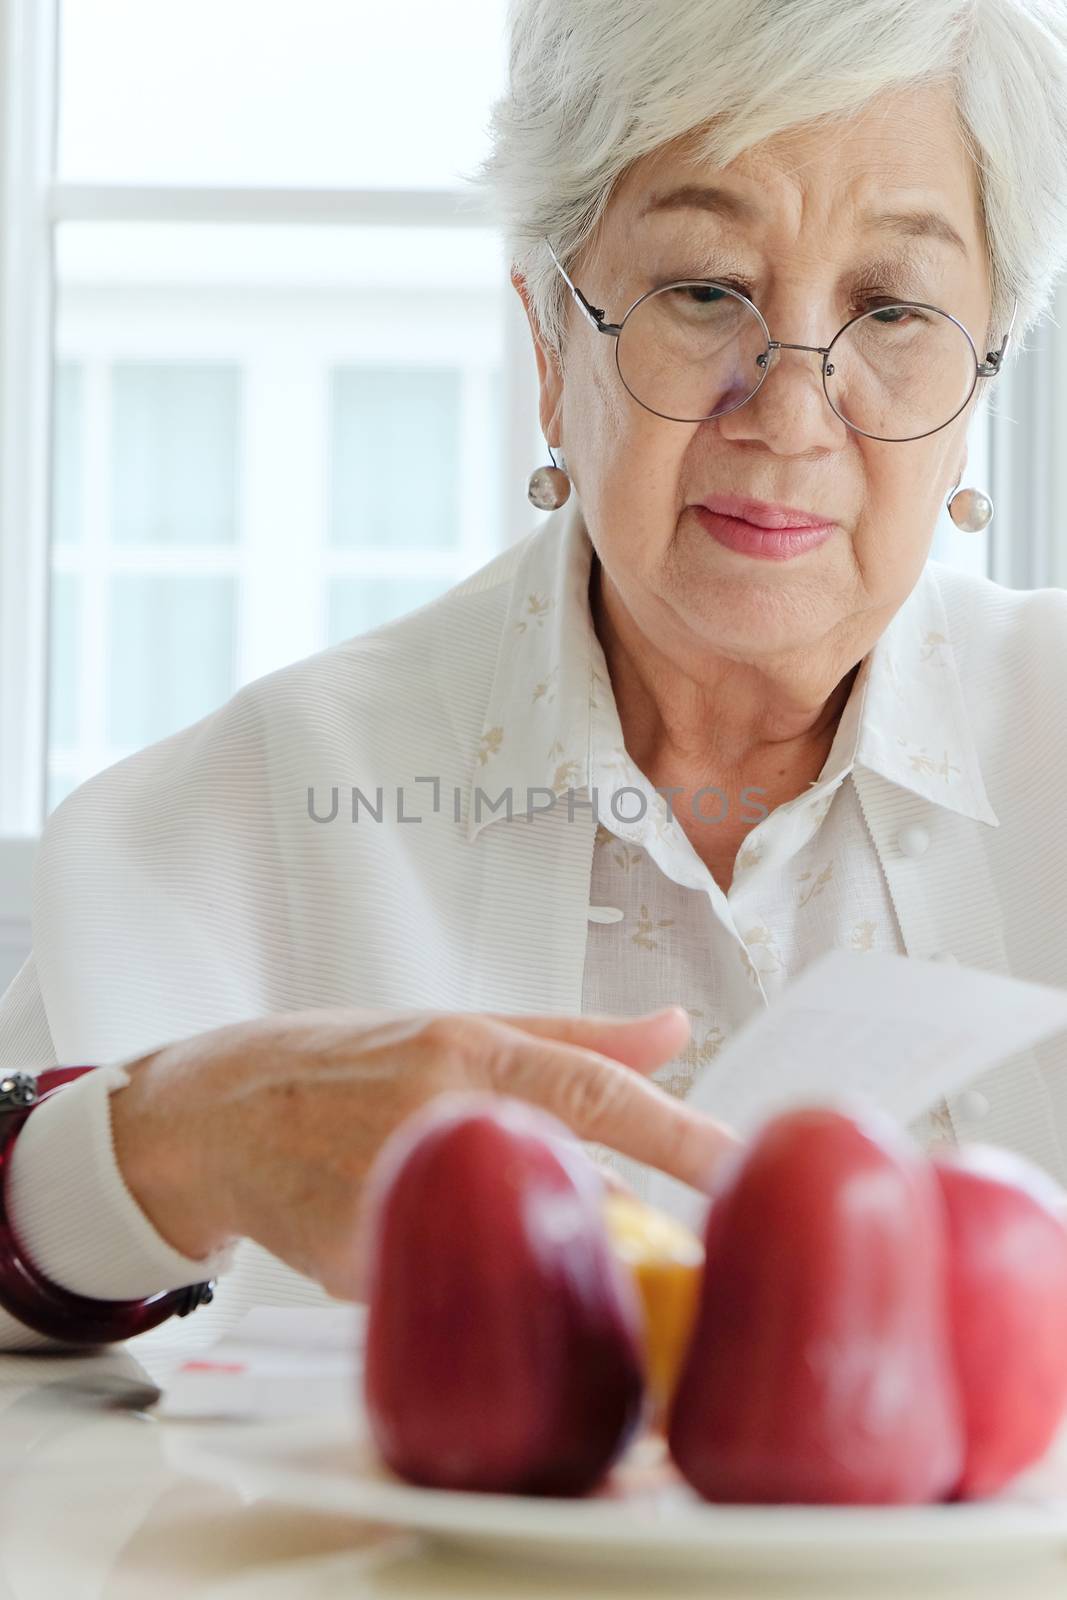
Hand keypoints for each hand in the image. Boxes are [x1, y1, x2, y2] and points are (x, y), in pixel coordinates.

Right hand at [110, 1004, 735, 1299]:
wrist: (220, 1112)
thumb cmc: (354, 1062)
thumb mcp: (461, 1028)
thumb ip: (577, 1036)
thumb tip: (680, 1027)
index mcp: (470, 1049)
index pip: (597, 1092)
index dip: (681, 1132)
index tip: (747, 1168)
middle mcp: (436, 1114)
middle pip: (569, 1188)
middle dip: (632, 1231)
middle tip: (689, 1258)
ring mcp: (391, 1189)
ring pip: (510, 1249)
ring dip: (551, 1266)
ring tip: (571, 1273)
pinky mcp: (353, 1261)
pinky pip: (448, 1284)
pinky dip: (469, 1281)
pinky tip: (454, 1262)